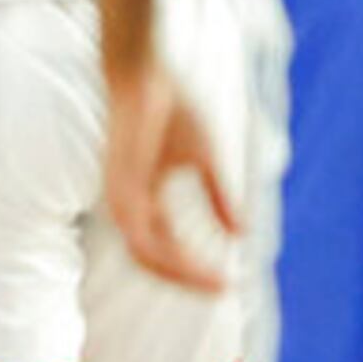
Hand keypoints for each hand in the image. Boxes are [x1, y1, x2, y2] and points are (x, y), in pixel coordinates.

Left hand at [102, 58, 241, 292]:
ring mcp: (121, 197)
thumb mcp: (204, 157)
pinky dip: (173, 257)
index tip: (229, 283)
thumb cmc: (169, 106)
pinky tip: (202, 263)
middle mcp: (127, 204)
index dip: (192, 269)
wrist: (145, 70)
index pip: (162, 249)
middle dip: (187, 280)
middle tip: (224, 290)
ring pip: (146, 257)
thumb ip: (217, 196)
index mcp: (142, 199)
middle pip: (151, 262)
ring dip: (184, 274)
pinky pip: (142, 239)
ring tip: (219, 283)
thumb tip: (242, 233)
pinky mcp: (122, 189)